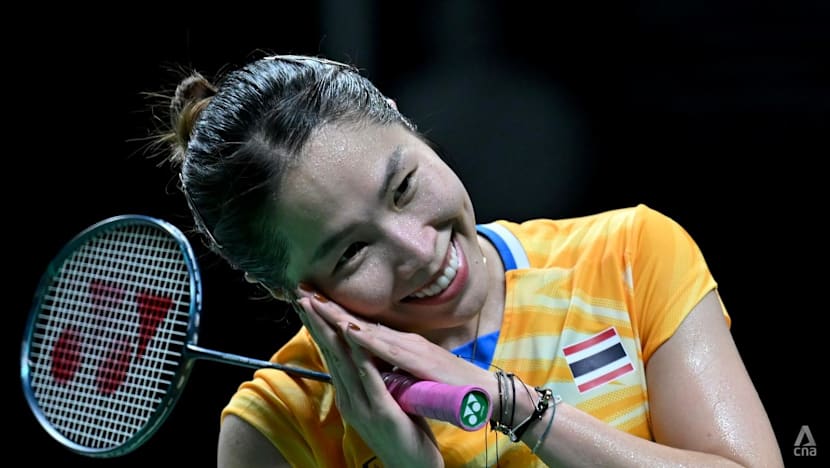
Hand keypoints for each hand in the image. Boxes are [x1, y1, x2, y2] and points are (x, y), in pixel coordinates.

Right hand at [294, 289, 443, 466]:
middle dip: (316, 321)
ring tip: (318, 305)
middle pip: (330, 351)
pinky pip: (368, 376)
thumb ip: (373, 379)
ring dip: (330, 329)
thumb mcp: (382, 400)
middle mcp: (349, 398)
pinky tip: (353, 333)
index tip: (308, 301)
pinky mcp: (380, 411)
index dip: (318, 326)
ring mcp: (362, 405)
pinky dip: (359, 352)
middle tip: (302, 293)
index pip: (330, 353)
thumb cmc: (404, 432)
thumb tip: (367, 354)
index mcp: (349, 394)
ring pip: (343, 359)